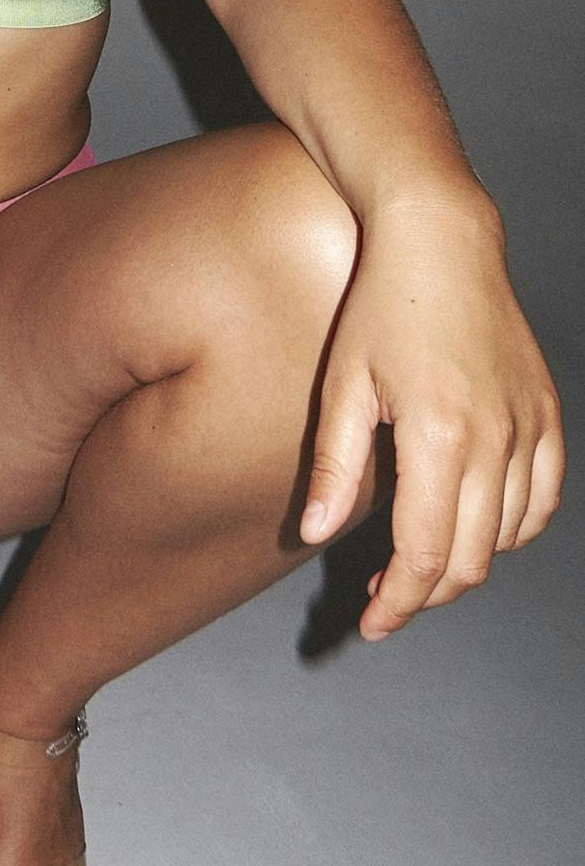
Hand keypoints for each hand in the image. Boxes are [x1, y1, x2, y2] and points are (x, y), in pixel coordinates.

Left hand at [297, 201, 564, 640]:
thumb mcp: (341, 386)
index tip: (371, 624)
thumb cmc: (380, 307)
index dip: (398, 602)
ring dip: (465, 563)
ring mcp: (531, 427)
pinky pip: (543, 498)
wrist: (441, 241)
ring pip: (509, 536)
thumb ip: (333, 468)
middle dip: (424, 593)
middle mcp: (496, 440)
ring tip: (418, 562)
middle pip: (470, 559)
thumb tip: (316, 535)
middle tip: (383, 599)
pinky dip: (512, 528)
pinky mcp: (548, 414)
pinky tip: (474, 526)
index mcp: (439, 438)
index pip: (423, 555)